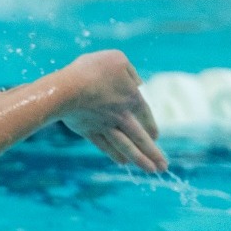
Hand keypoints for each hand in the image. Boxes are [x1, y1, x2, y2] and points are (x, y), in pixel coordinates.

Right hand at [54, 50, 167, 173]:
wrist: (66, 89)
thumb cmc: (91, 70)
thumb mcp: (116, 59)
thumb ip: (130, 72)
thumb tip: (138, 83)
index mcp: (131, 98)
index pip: (146, 116)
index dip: (152, 127)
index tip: (156, 138)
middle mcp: (121, 116)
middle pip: (140, 138)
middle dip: (153, 154)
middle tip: (163, 167)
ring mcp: (104, 126)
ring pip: (125, 147)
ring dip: (139, 160)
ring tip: (150, 171)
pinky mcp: (88, 131)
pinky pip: (105, 146)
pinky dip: (114, 154)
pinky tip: (122, 162)